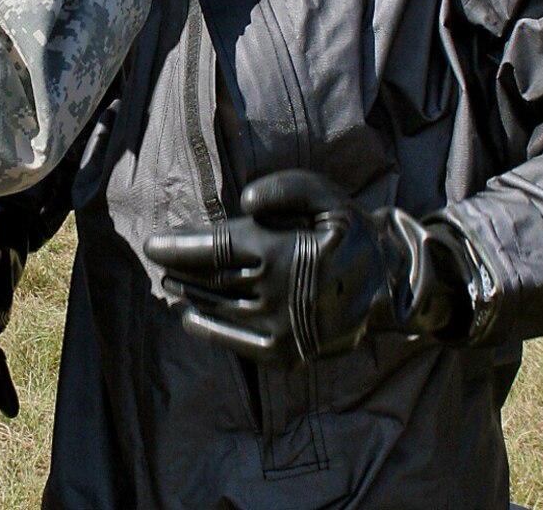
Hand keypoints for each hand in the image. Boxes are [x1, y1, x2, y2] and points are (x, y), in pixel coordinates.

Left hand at [143, 170, 476, 366]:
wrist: (389, 286)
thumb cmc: (350, 232)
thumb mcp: (327, 197)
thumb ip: (287, 188)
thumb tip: (246, 199)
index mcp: (284, 253)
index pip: (216, 250)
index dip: (180, 247)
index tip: (152, 244)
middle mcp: (278, 294)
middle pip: (211, 281)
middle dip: (179, 269)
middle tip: (157, 259)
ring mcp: (281, 329)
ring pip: (219, 310)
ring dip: (189, 294)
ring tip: (170, 281)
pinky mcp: (287, 354)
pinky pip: (237, 344)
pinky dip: (209, 330)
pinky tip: (190, 316)